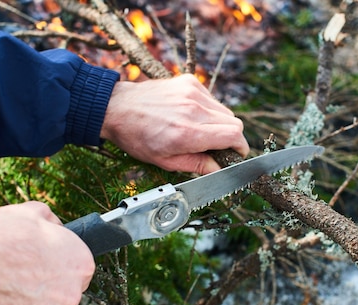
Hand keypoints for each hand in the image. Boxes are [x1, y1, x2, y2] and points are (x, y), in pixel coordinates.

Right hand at [0, 202, 94, 304]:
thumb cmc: (5, 232)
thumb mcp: (35, 212)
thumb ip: (52, 223)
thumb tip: (55, 227)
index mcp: (81, 264)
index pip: (81, 269)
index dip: (64, 263)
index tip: (50, 260)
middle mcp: (70, 293)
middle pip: (64, 292)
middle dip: (48, 284)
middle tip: (26, 270)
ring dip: (30, 299)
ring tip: (10, 280)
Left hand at [101, 74, 249, 173]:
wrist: (117, 108)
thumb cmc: (137, 137)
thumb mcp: (165, 161)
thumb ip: (196, 165)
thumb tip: (217, 169)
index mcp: (189, 132)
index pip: (234, 135)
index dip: (240, 147)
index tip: (236, 155)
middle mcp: (194, 109)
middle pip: (234, 123)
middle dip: (231, 138)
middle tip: (216, 148)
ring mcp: (192, 93)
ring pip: (225, 111)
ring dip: (220, 124)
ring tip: (200, 132)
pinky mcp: (188, 82)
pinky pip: (212, 99)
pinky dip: (209, 110)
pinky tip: (192, 117)